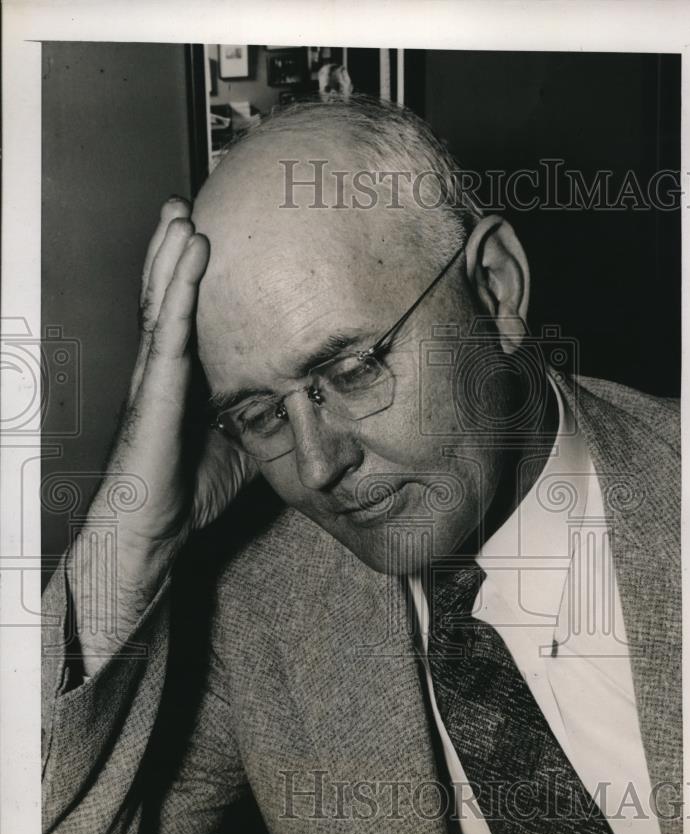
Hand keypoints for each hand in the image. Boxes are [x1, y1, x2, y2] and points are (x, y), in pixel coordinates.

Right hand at [112, 196, 254, 549]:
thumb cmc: (182, 490)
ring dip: (172, 254)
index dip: (186, 278)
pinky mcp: (156, 389)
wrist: (150, 528)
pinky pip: (170, 330)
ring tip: (181, 212)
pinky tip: (190, 255)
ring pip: (161, 303)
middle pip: (163, 298)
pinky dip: (180, 288)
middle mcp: (161, 371)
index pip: (181, 318)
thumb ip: (255, 418)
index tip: (200, 240)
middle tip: (182, 206)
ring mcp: (154, 377)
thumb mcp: (237, 447)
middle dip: (171, 251)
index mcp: (177, 381)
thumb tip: (295, 406)